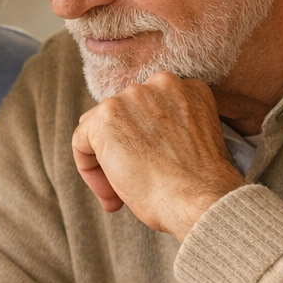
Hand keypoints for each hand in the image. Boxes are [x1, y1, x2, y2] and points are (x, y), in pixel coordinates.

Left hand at [72, 71, 244, 240]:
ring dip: (106, 162)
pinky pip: (81, 141)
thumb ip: (167, 127)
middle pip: (122, 115)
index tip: (149, 171)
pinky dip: (88, 168)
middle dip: (123, 150)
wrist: (201, 199)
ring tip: (121, 194)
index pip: (145, 110)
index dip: (143, 144)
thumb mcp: (191, 140)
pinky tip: (110, 193)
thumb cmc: (200, 185)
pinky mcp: (106, 116)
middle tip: (134, 185)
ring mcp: (131, 97)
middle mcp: (159, 83)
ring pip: (100, 128)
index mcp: (185, 88)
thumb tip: (136, 142)